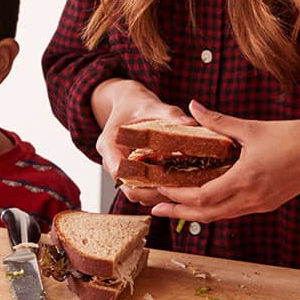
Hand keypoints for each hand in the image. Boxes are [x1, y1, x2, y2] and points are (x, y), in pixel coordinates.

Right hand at [93, 81, 193, 207]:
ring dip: (159, 194)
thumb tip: (190, 123)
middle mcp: (112, 161)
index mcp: (109, 143)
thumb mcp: (153, 106)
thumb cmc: (138, 104)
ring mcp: (122, 171)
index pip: (118, 169)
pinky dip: (159, 191)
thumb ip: (170, 114)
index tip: (166, 175)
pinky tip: (179, 184)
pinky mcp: (132, 176)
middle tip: (181, 186)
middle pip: (129, 189)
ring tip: (183, 186)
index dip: (141, 177)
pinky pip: (144, 191)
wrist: (130, 104)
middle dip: (155, 191)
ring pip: (138, 194)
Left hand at [149, 101, 299, 222]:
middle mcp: (251, 198)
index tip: (159, 188)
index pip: (202, 196)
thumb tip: (192, 105)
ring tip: (173, 206)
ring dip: (195, 213)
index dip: (177, 194)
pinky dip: (215, 208)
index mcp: (245, 179)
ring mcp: (260, 205)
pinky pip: (234, 211)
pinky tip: (204, 200)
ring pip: (221, 216)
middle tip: (155, 208)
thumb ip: (218, 121)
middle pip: (207, 215)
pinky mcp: (268, 204)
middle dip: (178, 211)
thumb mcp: (252, 127)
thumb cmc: (294, 137)